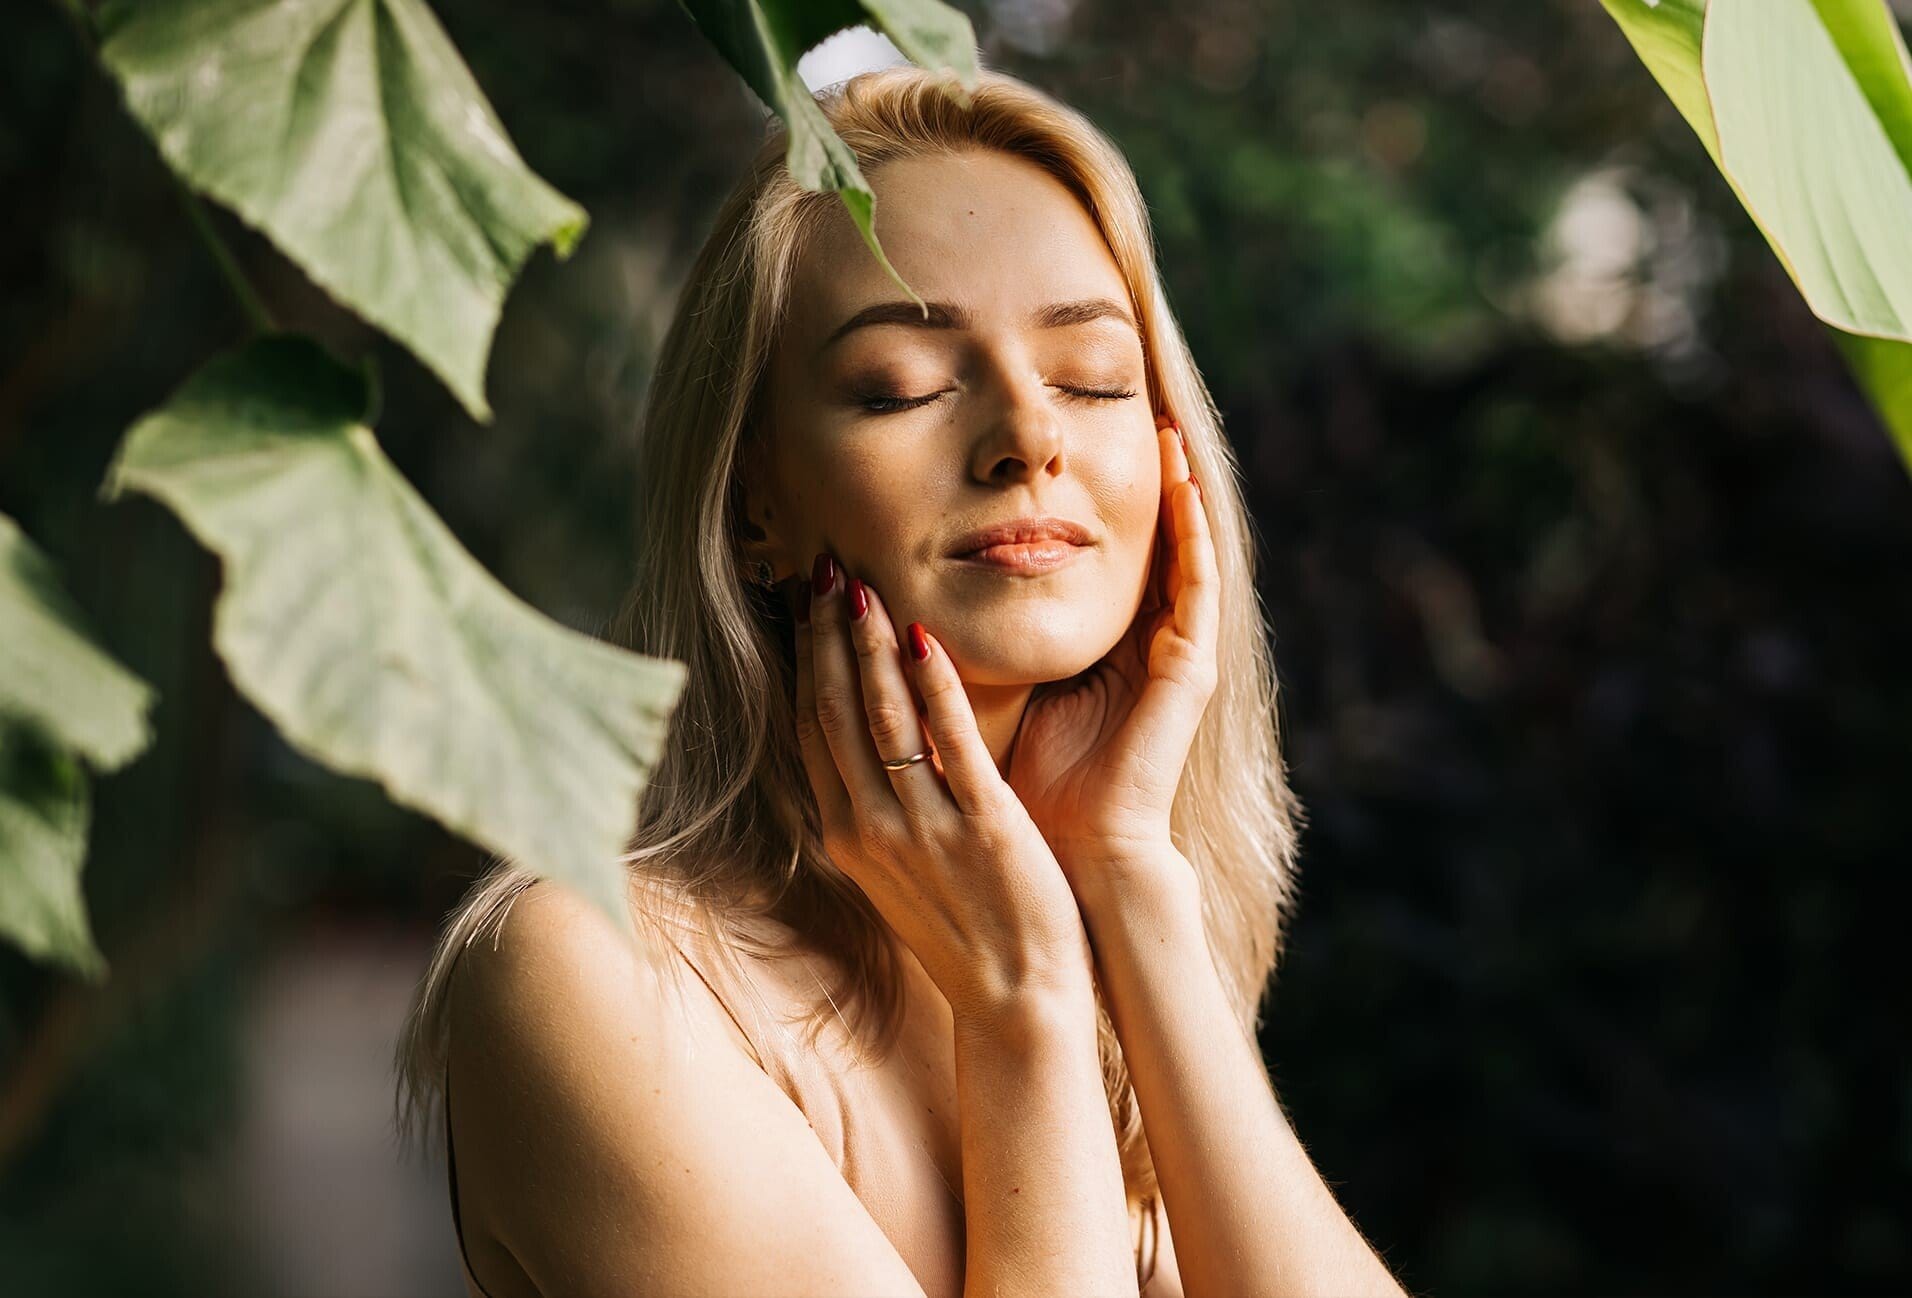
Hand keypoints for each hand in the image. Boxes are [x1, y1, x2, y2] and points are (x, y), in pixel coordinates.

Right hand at [791, 552, 1096, 1021]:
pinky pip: (949, 743)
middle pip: (833, 712)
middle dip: (826, 636)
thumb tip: (857, 747)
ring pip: (880, 719)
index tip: (803, 604)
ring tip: (861, 586)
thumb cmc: (964, 929)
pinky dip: (932, 687)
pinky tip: (924, 637)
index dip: (804, 660)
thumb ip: (875, 809)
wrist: (1017, 998)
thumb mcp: (898, 871)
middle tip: (825, 569)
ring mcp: (924, 828)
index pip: (810, 729)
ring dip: (868, 646)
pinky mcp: (983, 826)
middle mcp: (872, 828)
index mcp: (848, 836)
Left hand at [1006, 416, 1216, 896]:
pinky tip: (1186, 487)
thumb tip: (908, 606)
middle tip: (1141, 409)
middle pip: (1148, 548)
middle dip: (1144, 484)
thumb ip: (973, 652)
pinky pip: (1199, 590)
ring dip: (1178, 492)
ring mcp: (1173, 658)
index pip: (1103, 562)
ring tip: (1168, 429)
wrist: (1071, 857)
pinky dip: (1196, 536)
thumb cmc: (1026, 792)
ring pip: (1184, 556)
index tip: (1078, 448)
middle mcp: (1141, 648)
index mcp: (1100, 654)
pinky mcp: (1187, 672)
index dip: (1094, 506)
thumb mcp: (994, 699)